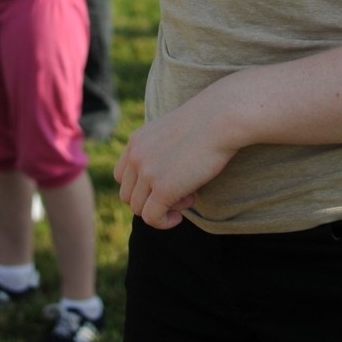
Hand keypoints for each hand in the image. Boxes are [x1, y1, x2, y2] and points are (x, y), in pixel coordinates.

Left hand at [113, 88, 240, 229]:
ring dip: (160, 210)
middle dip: (150, 201)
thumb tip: (163, 182)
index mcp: (136, 141)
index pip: (122, 176)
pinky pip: (152, 218)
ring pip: (138, 209)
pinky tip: (180, 215)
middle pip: (127, 195)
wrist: (219, 118)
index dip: (141, 188)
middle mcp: (135, 156)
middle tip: (179, 193)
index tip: (165, 184)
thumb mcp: (171, 134)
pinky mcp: (162, 188)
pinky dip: (164, 222)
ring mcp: (146, 172)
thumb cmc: (204, 124)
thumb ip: (159, 153)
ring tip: (186, 198)